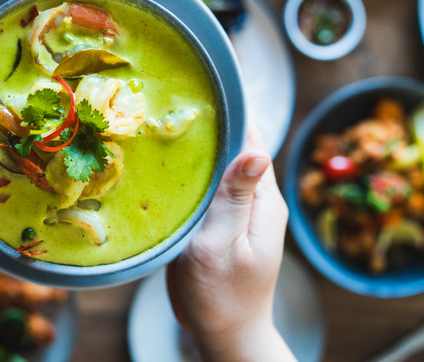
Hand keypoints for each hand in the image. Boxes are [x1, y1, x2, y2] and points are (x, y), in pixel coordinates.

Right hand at [166, 123, 294, 360]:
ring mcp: (237, 214)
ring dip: (197, 151)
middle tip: (168, 106)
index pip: (254, 142)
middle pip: (235, 150)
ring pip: (219, 169)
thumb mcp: (223, 245)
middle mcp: (254, 202)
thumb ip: (236, 199)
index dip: (234, 113)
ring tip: (161, 128)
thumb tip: (258, 150)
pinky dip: (190, 175)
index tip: (205, 88)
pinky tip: (164, 168)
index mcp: (262, 202)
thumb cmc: (221, 297)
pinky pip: (207, 190)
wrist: (224, 336)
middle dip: (209, 127)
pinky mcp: (219, 225)